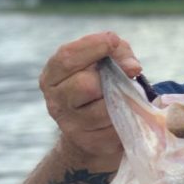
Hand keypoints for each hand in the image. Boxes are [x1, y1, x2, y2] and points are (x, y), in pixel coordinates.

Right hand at [39, 31, 141, 165]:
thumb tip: (132, 67)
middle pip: (84, 85)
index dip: (92, 46)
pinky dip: (127, 118)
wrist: (95, 132)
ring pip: (103, 109)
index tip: (113, 41)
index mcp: (51, 77)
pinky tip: (126, 114)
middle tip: (124, 75)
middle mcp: (56, 102)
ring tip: (127, 95)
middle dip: (109, 77)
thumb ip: (118, 53)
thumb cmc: (101, 87)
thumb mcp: (104, 63)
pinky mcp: (91, 143)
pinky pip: (115, 128)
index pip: (67, 58)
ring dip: (121, 100)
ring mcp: (71, 126)